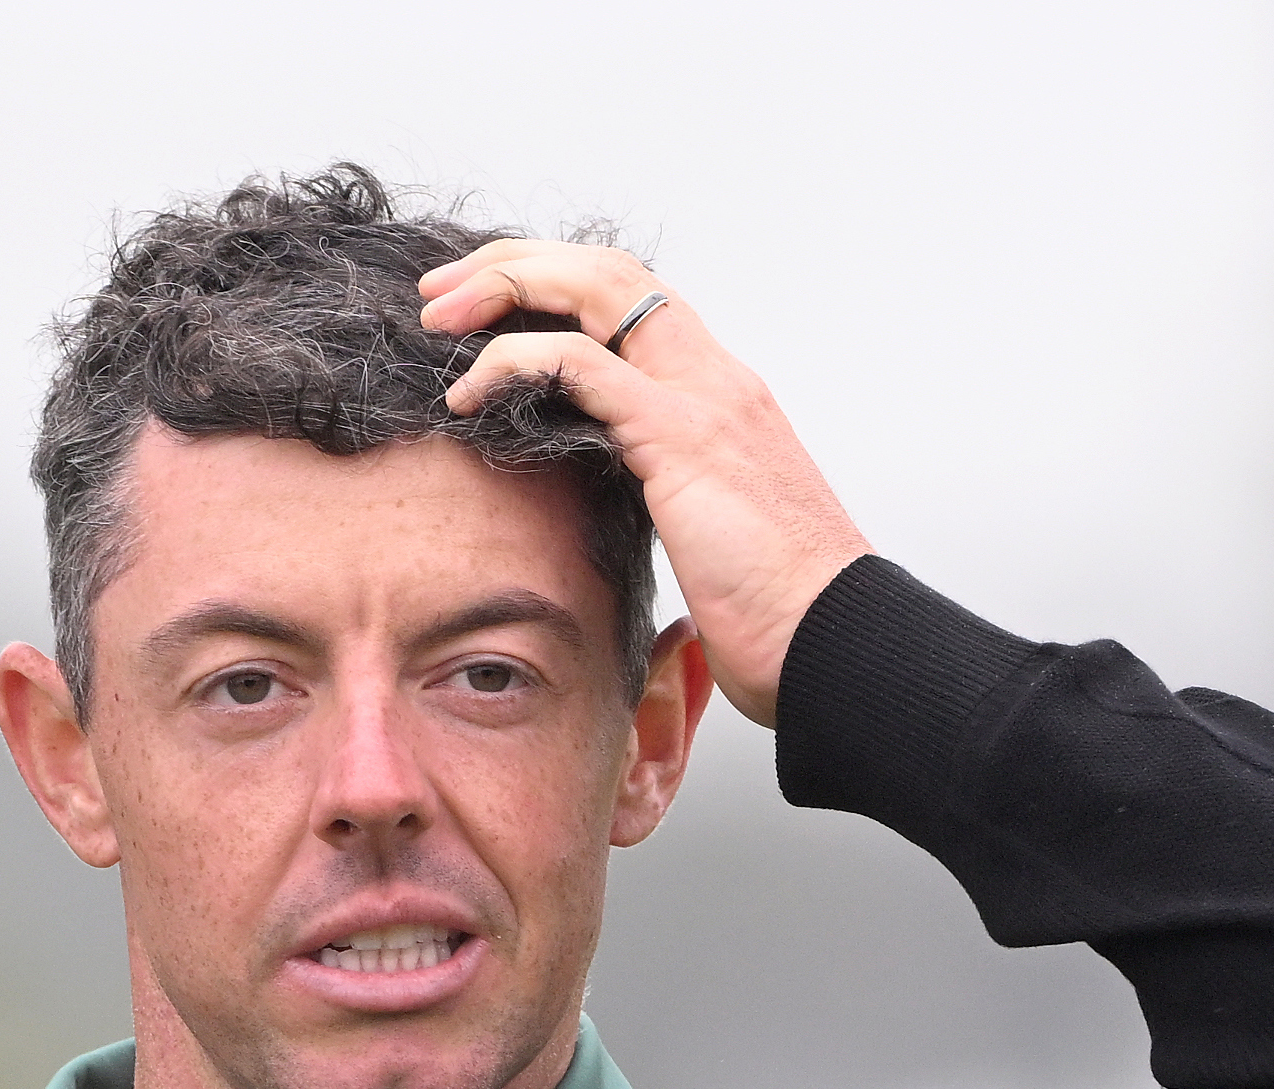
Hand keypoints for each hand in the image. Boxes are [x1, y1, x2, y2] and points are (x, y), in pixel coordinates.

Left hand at [421, 243, 868, 727]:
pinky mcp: (680, 438)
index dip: (556, 283)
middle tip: (442, 292)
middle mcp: (715, 378)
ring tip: (439, 320)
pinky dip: (512, 360)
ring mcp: (702, 399)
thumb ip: (666, 497)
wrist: (833, 642)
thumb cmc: (778, 611)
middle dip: (516, 263)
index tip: (485, 306)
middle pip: (607, 271)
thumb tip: (615, 512)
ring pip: (595, 289)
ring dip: (505, 287)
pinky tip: (467, 393)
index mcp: (721, 395)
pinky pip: (579, 365)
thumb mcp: (709, 533)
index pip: (633, 300)